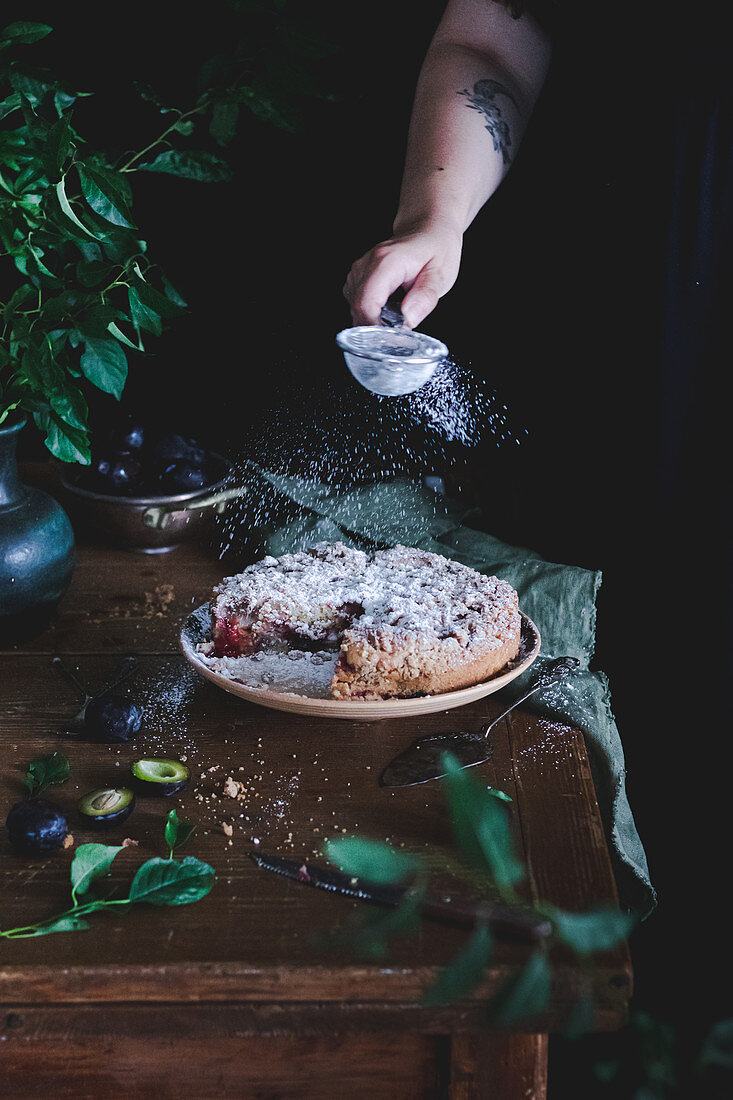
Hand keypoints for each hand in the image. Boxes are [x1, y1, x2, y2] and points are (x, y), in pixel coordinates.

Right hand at [343, 221, 462, 328]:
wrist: (428, 228)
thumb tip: (408, 319)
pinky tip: (385, 313)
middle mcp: (367, 264)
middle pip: (357, 308)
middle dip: (374, 329)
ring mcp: (360, 269)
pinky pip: (356, 303)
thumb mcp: (442, 274)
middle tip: (396, 338)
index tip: (388, 341)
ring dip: (371, 321)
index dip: (373, 327)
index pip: (366, 303)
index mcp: (387, 262)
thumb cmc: (436, 248)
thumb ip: (425, 297)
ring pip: (354, 308)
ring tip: (393, 323)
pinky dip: (368, 314)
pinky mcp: (358, 276)